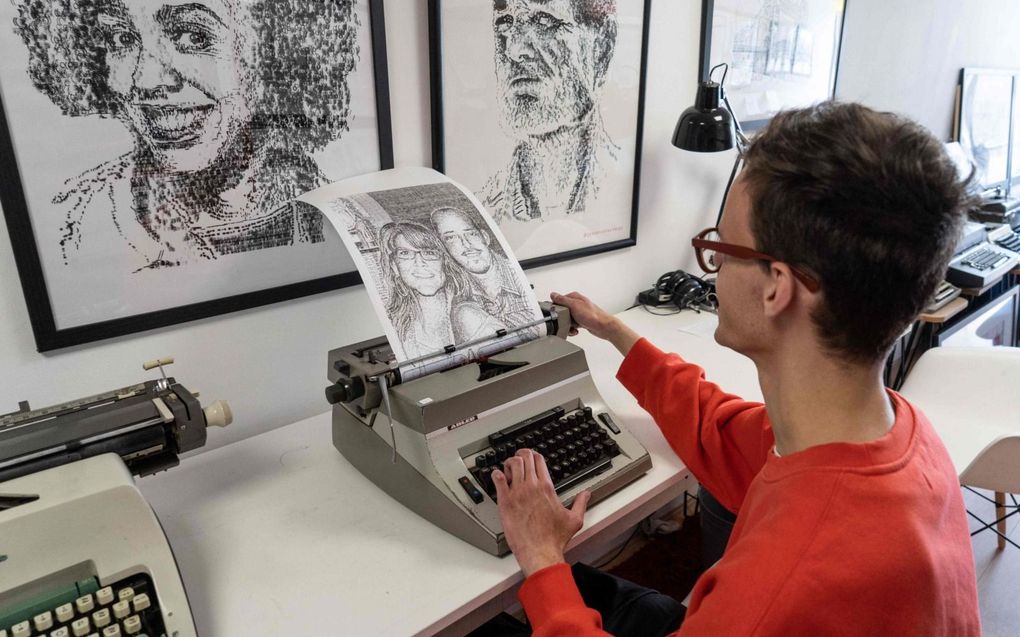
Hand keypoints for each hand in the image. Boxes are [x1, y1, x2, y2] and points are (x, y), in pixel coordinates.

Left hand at [493, 448, 590, 576]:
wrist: (539, 552)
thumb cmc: (554, 539)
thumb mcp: (574, 519)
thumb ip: (581, 503)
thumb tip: (586, 494)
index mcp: (547, 487)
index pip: (539, 460)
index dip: (534, 455)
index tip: (531, 458)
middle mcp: (532, 487)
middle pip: (525, 457)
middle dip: (521, 455)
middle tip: (518, 459)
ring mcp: (518, 493)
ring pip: (512, 464)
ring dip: (509, 462)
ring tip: (509, 470)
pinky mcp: (505, 502)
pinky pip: (498, 480)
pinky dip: (496, 474)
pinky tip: (498, 478)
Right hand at [550, 291, 640, 354]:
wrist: (603, 327)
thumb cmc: (593, 316)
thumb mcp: (574, 306)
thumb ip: (563, 300)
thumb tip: (553, 295)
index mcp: (574, 297)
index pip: (559, 300)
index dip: (556, 308)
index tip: (557, 314)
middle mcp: (577, 304)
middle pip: (562, 311)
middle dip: (562, 319)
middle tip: (566, 322)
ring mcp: (579, 312)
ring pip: (566, 319)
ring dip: (568, 325)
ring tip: (572, 327)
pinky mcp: (581, 320)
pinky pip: (572, 324)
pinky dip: (572, 329)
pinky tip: (575, 330)